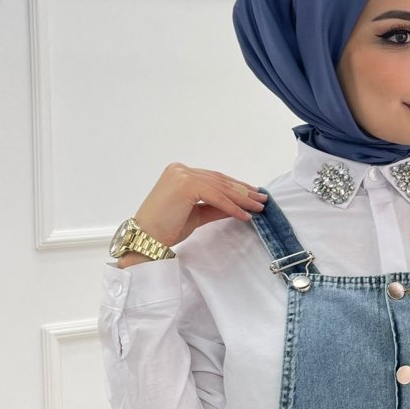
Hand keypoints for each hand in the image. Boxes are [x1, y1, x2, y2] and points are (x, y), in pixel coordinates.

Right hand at [123, 163, 267, 255]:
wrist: (147, 238)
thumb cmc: (166, 228)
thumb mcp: (197, 214)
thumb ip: (215, 207)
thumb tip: (238, 206)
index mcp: (180, 173)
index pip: (214, 179)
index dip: (236, 187)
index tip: (253, 195)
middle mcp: (180, 170)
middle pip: (220, 181)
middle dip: (243, 191)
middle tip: (262, 199)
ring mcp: (182, 175)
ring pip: (220, 188)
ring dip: (242, 199)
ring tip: (258, 208)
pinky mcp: (185, 185)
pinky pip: (216, 197)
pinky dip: (232, 207)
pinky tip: (244, 215)